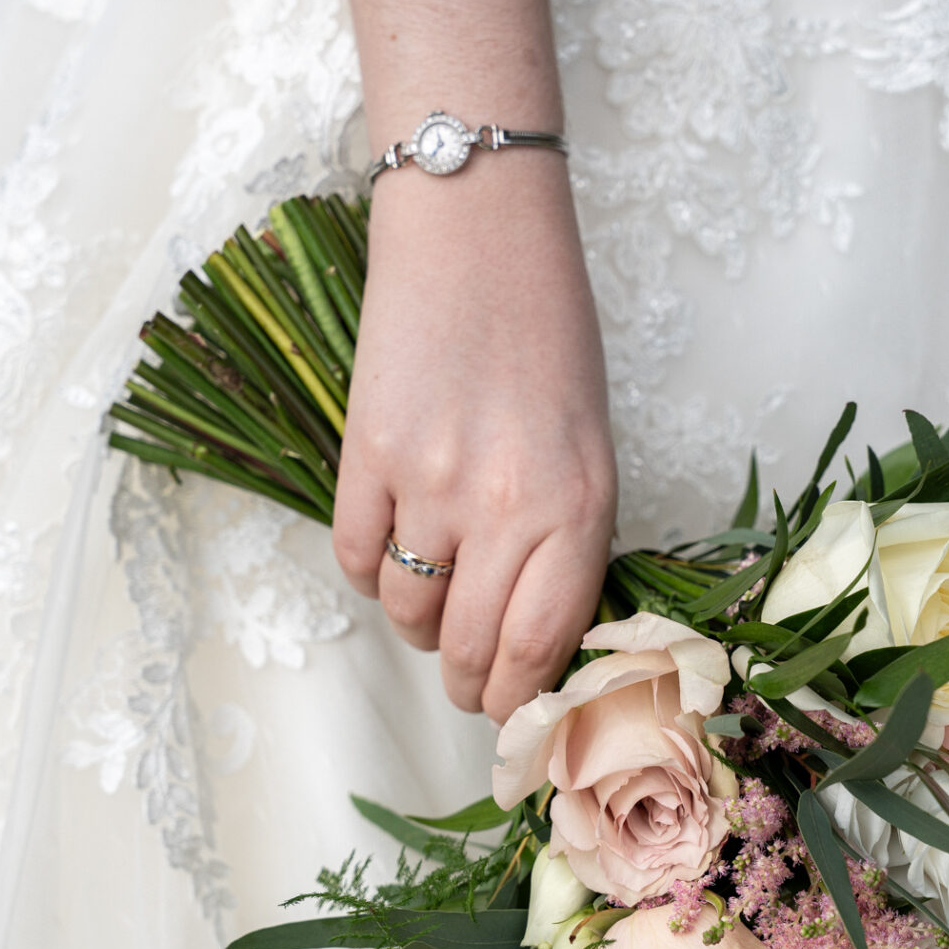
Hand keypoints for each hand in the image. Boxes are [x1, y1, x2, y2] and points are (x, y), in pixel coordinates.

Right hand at [330, 158, 617, 722]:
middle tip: (467, 680)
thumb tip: (537, 637)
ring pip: (408, 614)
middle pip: (467, 650)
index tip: (512, 715)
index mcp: (579, 507)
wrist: (475, 232)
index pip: (542, 650)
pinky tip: (393, 544)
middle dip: (466, 683)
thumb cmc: (548, 337)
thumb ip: (569, 543)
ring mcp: (429, 483)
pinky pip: (356, 562)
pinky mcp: (365, 454)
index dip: (520, 701)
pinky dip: (371, 573)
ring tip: (435, 589)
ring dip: (419, 622)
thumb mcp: (592, 448)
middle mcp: (507, 507)